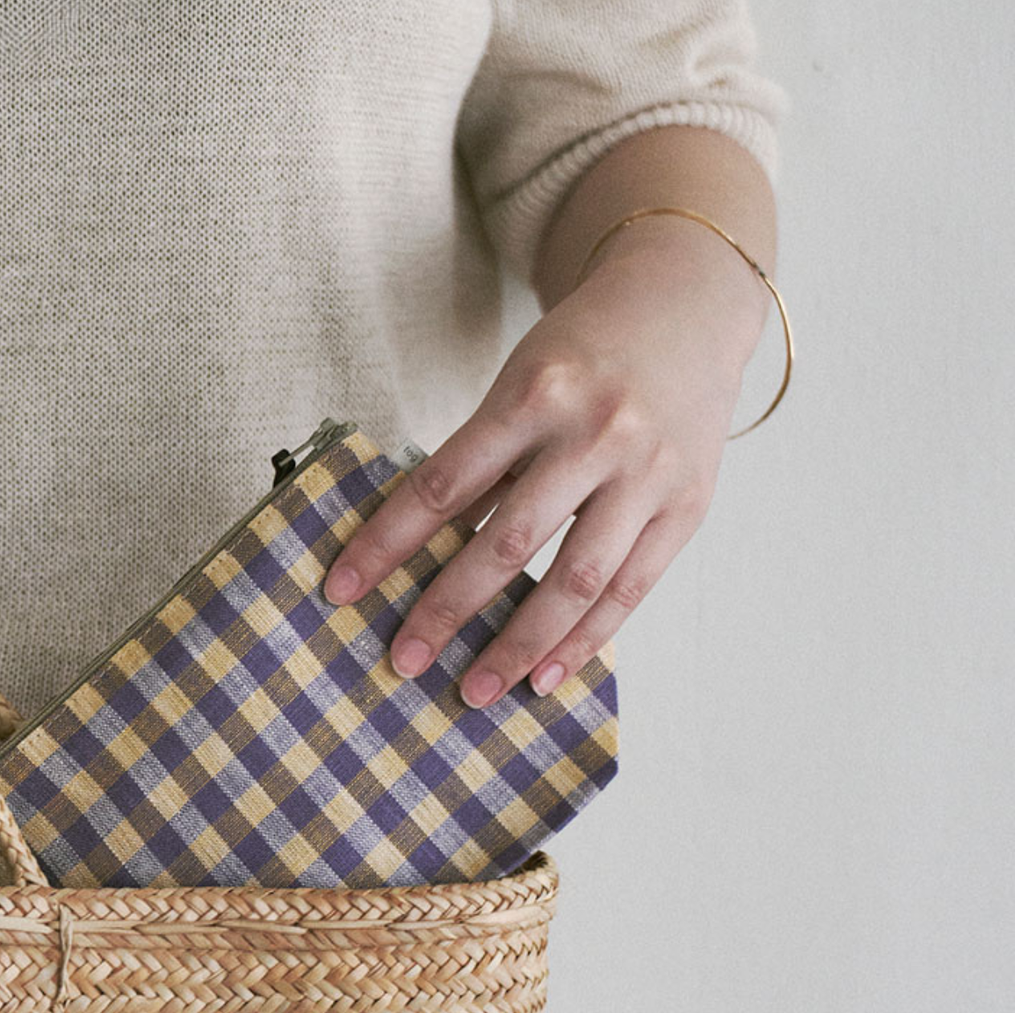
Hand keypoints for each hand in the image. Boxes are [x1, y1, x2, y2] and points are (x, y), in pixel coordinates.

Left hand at [322, 226, 767, 706]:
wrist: (687, 303)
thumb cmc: (582, 354)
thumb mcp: (520, 384)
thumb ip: (481, 463)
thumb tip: (418, 554)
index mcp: (534, 394)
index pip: (443, 485)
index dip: (387, 543)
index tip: (341, 590)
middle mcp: (596, 434)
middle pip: (508, 543)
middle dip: (448, 610)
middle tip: (403, 661)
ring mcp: (648, 474)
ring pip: (575, 580)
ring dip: (519, 645)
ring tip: (475, 691)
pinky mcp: (688, 506)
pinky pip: (631, 590)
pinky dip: (585, 641)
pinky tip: (545, 677)